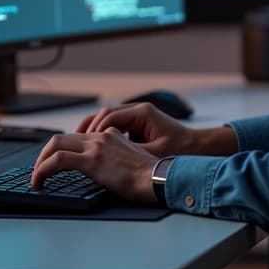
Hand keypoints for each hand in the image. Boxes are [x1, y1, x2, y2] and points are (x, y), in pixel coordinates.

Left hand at [30, 128, 156, 202]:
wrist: (159, 178)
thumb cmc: (150, 175)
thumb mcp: (133, 158)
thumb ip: (119, 155)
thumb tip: (109, 166)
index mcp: (110, 135)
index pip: (78, 137)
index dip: (62, 150)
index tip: (55, 164)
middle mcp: (101, 137)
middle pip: (61, 138)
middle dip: (45, 154)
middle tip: (39, 170)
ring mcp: (95, 147)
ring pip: (55, 145)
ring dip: (40, 162)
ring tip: (36, 178)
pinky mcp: (92, 160)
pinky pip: (57, 160)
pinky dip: (43, 169)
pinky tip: (39, 181)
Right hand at [76, 103, 193, 155]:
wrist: (198, 147)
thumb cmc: (180, 151)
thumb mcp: (154, 154)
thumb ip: (131, 153)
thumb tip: (108, 158)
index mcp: (142, 113)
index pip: (109, 117)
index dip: (94, 131)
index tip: (83, 143)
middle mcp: (138, 111)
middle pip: (103, 114)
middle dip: (86, 128)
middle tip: (71, 142)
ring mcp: (137, 116)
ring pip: (106, 119)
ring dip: (91, 130)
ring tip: (78, 144)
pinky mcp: (138, 125)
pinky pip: (114, 125)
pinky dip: (101, 133)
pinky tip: (94, 146)